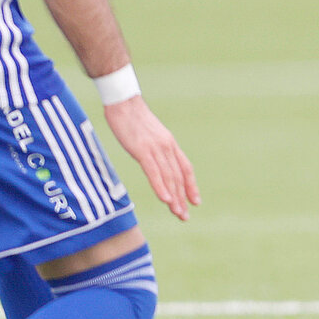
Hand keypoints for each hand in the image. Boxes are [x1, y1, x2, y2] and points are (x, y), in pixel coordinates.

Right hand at [102, 95, 200, 220]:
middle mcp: (167, 147)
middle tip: (185, 216)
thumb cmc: (132, 118)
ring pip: (169, 177)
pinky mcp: (142, 150)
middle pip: (179, 176)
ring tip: (178, 213)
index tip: (195, 201)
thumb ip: (154, 148)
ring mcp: (156, 148)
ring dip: (174, 197)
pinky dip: (161, 187)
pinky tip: (165, 199)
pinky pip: (154, 172)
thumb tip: (154, 161)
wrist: (123, 102)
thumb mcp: (149, 135)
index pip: (185, 168)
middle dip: (182, 197)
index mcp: (169, 143)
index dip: (191, 185)